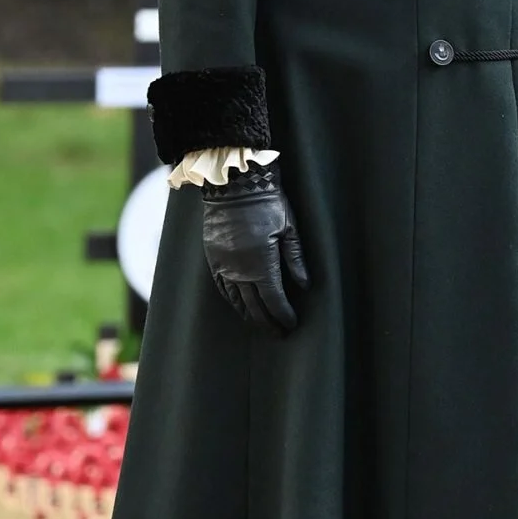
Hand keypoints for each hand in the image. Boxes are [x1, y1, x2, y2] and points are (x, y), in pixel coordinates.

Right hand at [200, 166, 307, 335]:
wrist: (234, 184)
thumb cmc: (267, 203)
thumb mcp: (289, 228)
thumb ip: (296, 259)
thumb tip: (304, 285)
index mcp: (261, 263)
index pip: (273, 299)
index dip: (283, 314)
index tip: (291, 324)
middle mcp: (239, 269)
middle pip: (254, 305)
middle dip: (268, 321)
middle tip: (278, 333)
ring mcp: (223, 265)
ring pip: (236, 299)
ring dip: (249, 315)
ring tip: (261, 324)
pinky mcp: (213, 258)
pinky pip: (221, 286)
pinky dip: (232, 300)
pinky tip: (239, 306)